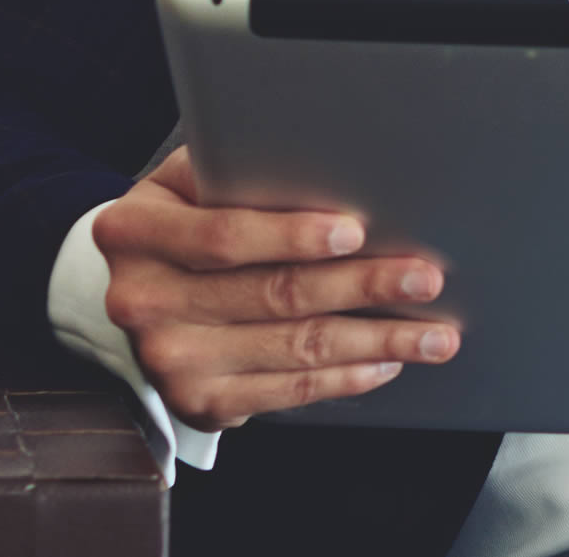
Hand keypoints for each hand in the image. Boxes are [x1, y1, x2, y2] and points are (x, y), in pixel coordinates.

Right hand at [92, 148, 458, 429]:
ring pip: (293, 349)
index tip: (356, 230)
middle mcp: (144, 300)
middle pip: (273, 295)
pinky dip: (344, 376)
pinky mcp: (199, 401)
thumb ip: (243, 172)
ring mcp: (169, 359)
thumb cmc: (184, 217)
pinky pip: (287, 392)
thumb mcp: (192, 180)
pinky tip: (386, 361)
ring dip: (375, 341)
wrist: (138, 288)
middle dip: (361, 286)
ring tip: (432, 333)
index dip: (292, 235)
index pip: (224, 236)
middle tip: (424, 278)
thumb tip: (337, 168)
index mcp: (136, 231)